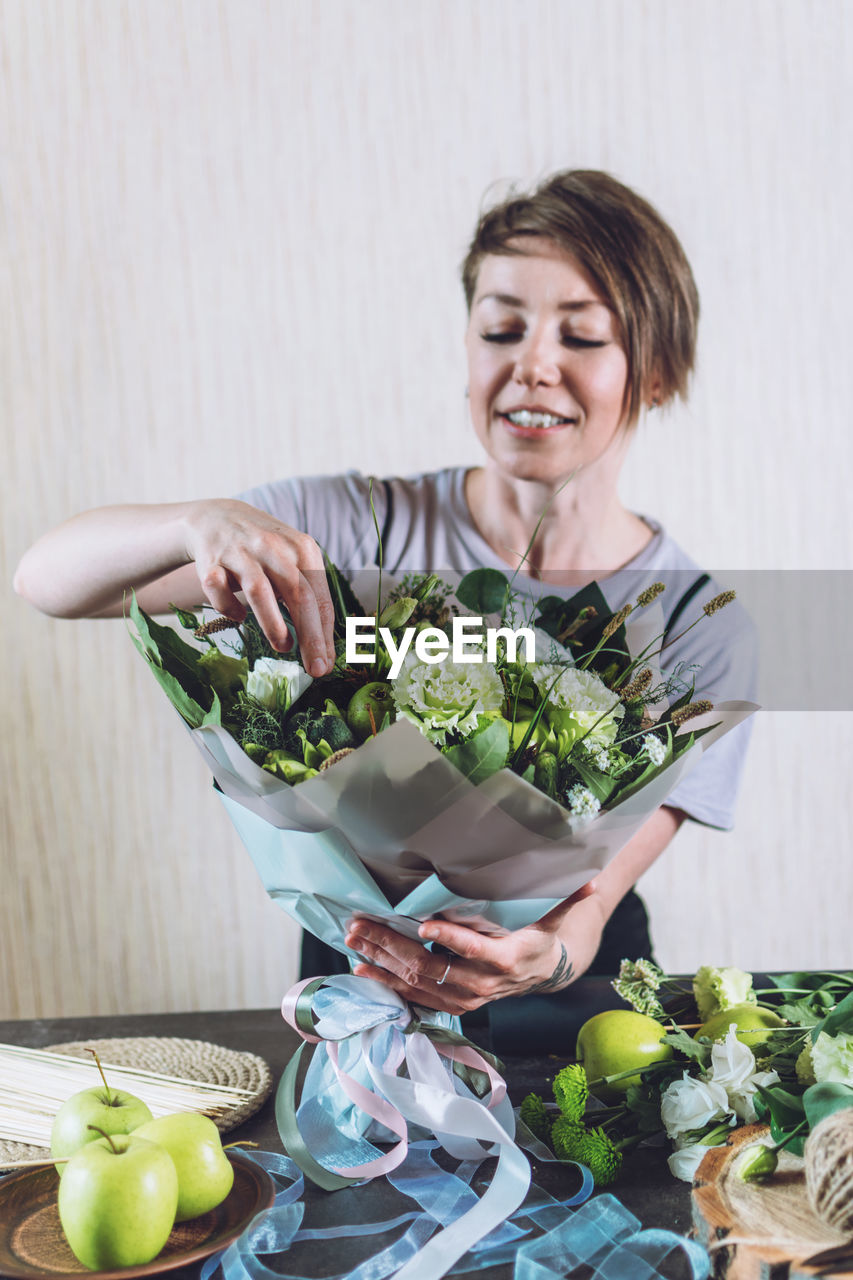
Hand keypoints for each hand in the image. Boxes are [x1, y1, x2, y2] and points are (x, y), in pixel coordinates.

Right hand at [182, 499, 335, 674]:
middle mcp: (274, 547)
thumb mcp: (293, 561)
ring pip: (260, 592)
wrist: (217, 518)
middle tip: (315, 668)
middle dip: (310, 636)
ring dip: (273, 625)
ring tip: (283, 647)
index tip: (327, 663)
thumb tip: (325, 646)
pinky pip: (219, 590)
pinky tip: (238, 618)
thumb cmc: (264, 551)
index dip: (325, 634)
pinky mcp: (211, 560)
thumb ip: (308, 596)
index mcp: (302, 549)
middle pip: (299, 595)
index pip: (320, 597)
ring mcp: (241, 552)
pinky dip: (230, 608)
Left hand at [344, 882, 597, 1016]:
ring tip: (355, 940)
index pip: (477, 951)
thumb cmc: (543, 930)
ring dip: (382, 962)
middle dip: (394, 947)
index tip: (424, 925)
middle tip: (364, 925)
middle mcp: (486, 983)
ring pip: (418, 984)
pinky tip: (362, 968)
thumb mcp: (557, 912)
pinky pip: (415, 998)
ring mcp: (467, 997)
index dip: (451, 940)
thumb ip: (569, 894)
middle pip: (435, 969)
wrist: (545, 969)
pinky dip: (387, 984)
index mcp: (510, 957)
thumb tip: (592, 879)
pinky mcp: (453, 1003)